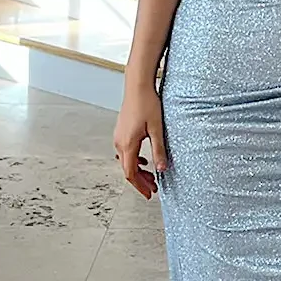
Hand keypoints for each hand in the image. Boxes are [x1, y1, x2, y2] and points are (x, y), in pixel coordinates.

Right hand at [113, 82, 168, 198]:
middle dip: (141, 181)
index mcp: (128, 144)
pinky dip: (134, 160)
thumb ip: (159, 150)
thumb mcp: (157, 129)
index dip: (140, 186)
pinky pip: (125, 152)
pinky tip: (144, 160)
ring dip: (138, 170)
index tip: (149, 194)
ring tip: (152, 176)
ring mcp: (118, 136)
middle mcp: (119, 142)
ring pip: (126, 161)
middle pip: (127, 169)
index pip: (130, 173)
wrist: (137, 86)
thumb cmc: (148, 104)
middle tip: (154, 188)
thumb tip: (162, 170)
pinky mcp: (121, 131)